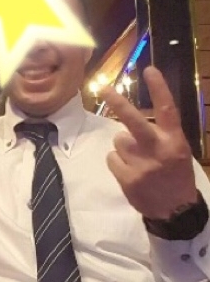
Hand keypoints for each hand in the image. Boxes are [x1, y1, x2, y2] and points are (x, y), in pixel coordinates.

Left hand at [100, 66, 196, 219]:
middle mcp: (158, 149)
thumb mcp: (178, 151)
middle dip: (117, 102)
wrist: (176, 211)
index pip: (167, 110)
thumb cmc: (176, 175)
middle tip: (103, 87)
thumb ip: (161, 135)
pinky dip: (117, 162)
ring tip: (138, 161)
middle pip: (133, 121)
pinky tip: (130, 172)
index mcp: (174, 141)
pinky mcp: (127, 178)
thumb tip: (132, 120)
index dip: (158, 88)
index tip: (149, 70)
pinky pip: (111, 158)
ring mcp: (141, 165)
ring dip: (123, 147)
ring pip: (118, 141)